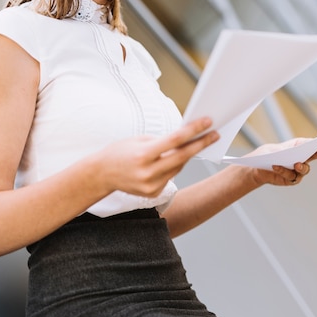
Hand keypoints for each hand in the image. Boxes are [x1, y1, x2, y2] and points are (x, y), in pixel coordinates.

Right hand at [96, 118, 218, 197]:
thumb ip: (162, 141)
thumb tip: (186, 138)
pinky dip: (173, 167)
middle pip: (182, 156)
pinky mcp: (153, 194)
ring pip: (178, 167)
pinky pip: (170, 177)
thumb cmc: (120, 152)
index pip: (175, 140)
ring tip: (198, 142)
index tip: (207, 122)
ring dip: (188, 155)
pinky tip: (173, 159)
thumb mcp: (139, 140)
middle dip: (200, 144)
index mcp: (143, 154)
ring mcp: (151, 185)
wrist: (101, 175)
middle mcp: (147, 172)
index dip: (193, 131)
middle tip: (215, 134)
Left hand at [246, 138, 316, 186]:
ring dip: (301, 167)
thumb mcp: (273, 149)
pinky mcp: (291, 180)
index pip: (311, 145)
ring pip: (304, 169)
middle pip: (312, 156)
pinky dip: (284, 171)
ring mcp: (297, 170)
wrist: (257, 168)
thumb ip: (286, 150)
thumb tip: (296, 150)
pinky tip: (276, 167)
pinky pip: (291, 177)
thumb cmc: (267, 154)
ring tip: (296, 164)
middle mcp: (301, 158)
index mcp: (298, 147)